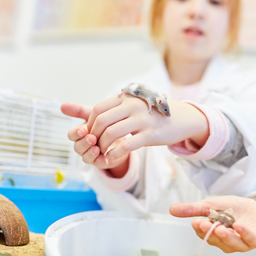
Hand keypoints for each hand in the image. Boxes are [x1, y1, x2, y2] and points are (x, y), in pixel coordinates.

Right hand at [61, 103, 129, 170]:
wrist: (122, 133)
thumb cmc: (105, 123)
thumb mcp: (95, 114)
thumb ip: (80, 111)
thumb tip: (62, 105)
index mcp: (80, 134)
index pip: (72, 135)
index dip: (76, 133)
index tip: (83, 130)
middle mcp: (83, 146)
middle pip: (77, 147)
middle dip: (84, 143)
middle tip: (92, 138)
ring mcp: (92, 155)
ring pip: (86, 157)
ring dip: (90, 153)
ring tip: (96, 149)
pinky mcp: (103, 162)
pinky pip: (99, 164)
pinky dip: (100, 161)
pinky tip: (104, 157)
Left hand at [86, 94, 208, 161]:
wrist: (180, 118)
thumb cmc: (151, 114)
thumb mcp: (132, 105)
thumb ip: (111, 108)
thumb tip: (75, 110)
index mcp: (126, 98)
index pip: (98, 109)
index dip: (89, 124)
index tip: (89, 134)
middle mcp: (132, 105)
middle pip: (102, 121)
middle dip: (93, 136)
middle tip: (93, 146)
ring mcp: (142, 119)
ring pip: (111, 133)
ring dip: (102, 146)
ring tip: (101, 152)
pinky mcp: (150, 134)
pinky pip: (127, 145)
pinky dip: (115, 153)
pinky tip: (112, 157)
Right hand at [169, 196, 255, 252]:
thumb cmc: (234, 210)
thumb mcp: (212, 205)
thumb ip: (194, 209)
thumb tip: (171, 209)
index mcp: (214, 236)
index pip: (204, 235)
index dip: (200, 229)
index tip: (195, 221)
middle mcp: (227, 243)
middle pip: (216, 241)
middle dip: (210, 232)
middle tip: (204, 224)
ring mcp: (242, 243)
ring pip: (232, 244)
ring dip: (226, 237)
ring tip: (220, 228)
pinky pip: (250, 240)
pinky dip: (245, 235)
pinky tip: (239, 227)